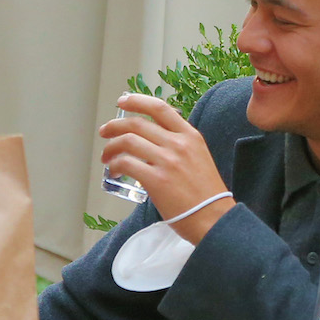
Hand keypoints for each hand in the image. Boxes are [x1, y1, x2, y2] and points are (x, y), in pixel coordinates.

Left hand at [100, 93, 232, 243]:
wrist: (214, 219)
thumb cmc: (206, 194)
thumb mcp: (199, 157)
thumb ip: (179, 145)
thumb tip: (153, 141)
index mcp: (190, 136)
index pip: (160, 108)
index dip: (137, 101)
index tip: (123, 101)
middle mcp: (178, 144)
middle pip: (137, 123)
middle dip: (114, 126)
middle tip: (104, 132)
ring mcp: (167, 161)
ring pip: (128, 141)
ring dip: (111, 147)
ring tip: (106, 156)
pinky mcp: (156, 180)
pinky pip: (126, 164)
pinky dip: (115, 164)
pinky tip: (113, 170)